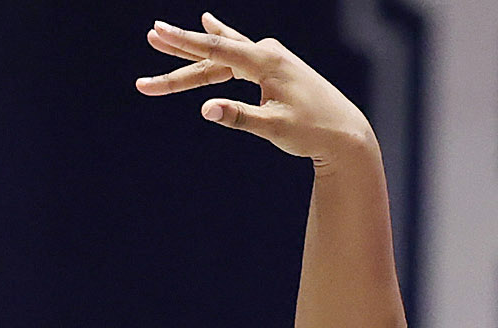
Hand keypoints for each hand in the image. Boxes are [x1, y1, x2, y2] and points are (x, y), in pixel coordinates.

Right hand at [138, 16, 374, 170]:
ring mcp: (272, 57)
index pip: (216, 50)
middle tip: (151, 38)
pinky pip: (240, 51)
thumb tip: (206, 110)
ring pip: (225, 53)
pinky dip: (222, 41)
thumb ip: (240, 117)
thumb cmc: (313, 132)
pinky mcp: (275, 66)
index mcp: (265, 62)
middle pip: (215, 53)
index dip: (184, 43)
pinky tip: (211, 25)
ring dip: (196, 47)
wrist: (345, 132)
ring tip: (166, 34)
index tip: (158, 32)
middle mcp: (267, 53)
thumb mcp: (274, 128)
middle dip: (181, 52)